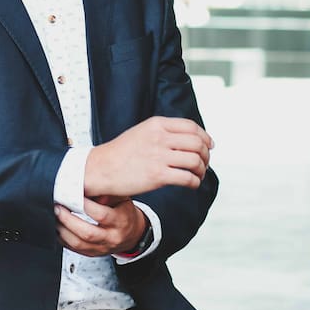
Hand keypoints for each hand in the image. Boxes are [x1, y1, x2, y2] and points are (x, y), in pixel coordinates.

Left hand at [55, 198, 146, 256]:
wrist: (132, 234)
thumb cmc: (124, 212)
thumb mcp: (122, 199)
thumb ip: (107, 192)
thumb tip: (88, 187)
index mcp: (121, 222)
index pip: (102, 215)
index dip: (86, 205)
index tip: (74, 195)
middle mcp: (112, 237)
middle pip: (87, 233)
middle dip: (68, 220)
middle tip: (58, 207)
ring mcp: (102, 248)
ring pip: (78, 243)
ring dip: (62, 230)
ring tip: (54, 216)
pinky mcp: (92, 254)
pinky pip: (74, 249)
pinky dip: (62, 238)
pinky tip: (58, 227)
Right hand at [84, 116, 212, 197]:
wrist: (101, 169)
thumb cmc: (121, 153)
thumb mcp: (142, 133)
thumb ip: (163, 132)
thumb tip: (189, 139)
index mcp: (157, 125)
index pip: (191, 126)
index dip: (205, 137)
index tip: (209, 146)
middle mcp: (160, 138)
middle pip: (197, 143)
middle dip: (206, 155)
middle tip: (204, 163)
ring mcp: (159, 156)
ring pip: (195, 160)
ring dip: (202, 169)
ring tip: (198, 175)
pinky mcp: (158, 175)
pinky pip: (187, 178)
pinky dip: (195, 182)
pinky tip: (192, 184)